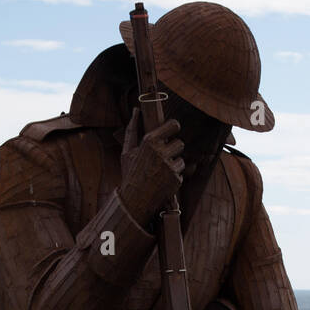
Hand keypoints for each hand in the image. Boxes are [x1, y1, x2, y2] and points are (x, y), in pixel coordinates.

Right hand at [118, 108, 184, 224]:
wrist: (134, 199)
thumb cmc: (130, 173)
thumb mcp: (127, 150)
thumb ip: (132, 129)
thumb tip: (136, 110)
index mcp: (149, 141)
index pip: (174, 125)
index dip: (175, 127)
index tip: (172, 131)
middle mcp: (160, 152)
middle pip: (180, 143)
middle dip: (173, 150)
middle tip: (162, 158)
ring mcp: (169, 166)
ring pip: (182, 158)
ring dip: (174, 163)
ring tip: (160, 171)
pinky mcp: (176, 179)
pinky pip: (181, 172)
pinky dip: (174, 176)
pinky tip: (162, 181)